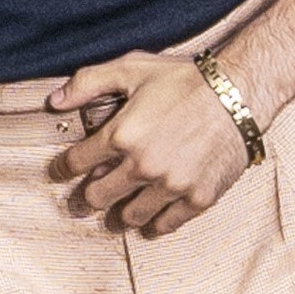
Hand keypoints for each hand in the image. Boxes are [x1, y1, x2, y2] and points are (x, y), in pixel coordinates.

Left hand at [50, 49, 254, 235]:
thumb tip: (54, 101)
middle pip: (99, 197)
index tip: (61, 172)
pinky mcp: (199, 198)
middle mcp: (143, 166)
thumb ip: (88, 82)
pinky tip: (152, 220)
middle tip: (91, 194)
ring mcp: (172, 186)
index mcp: (122, 135)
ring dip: (122, 213)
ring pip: (132, 216)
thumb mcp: (131, 69)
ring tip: (121, 208)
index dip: (63, 168)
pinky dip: (156, 224)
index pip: (77, 163)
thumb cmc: (184, 80)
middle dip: (90, 195)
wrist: (240, 94)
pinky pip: (168, 225)